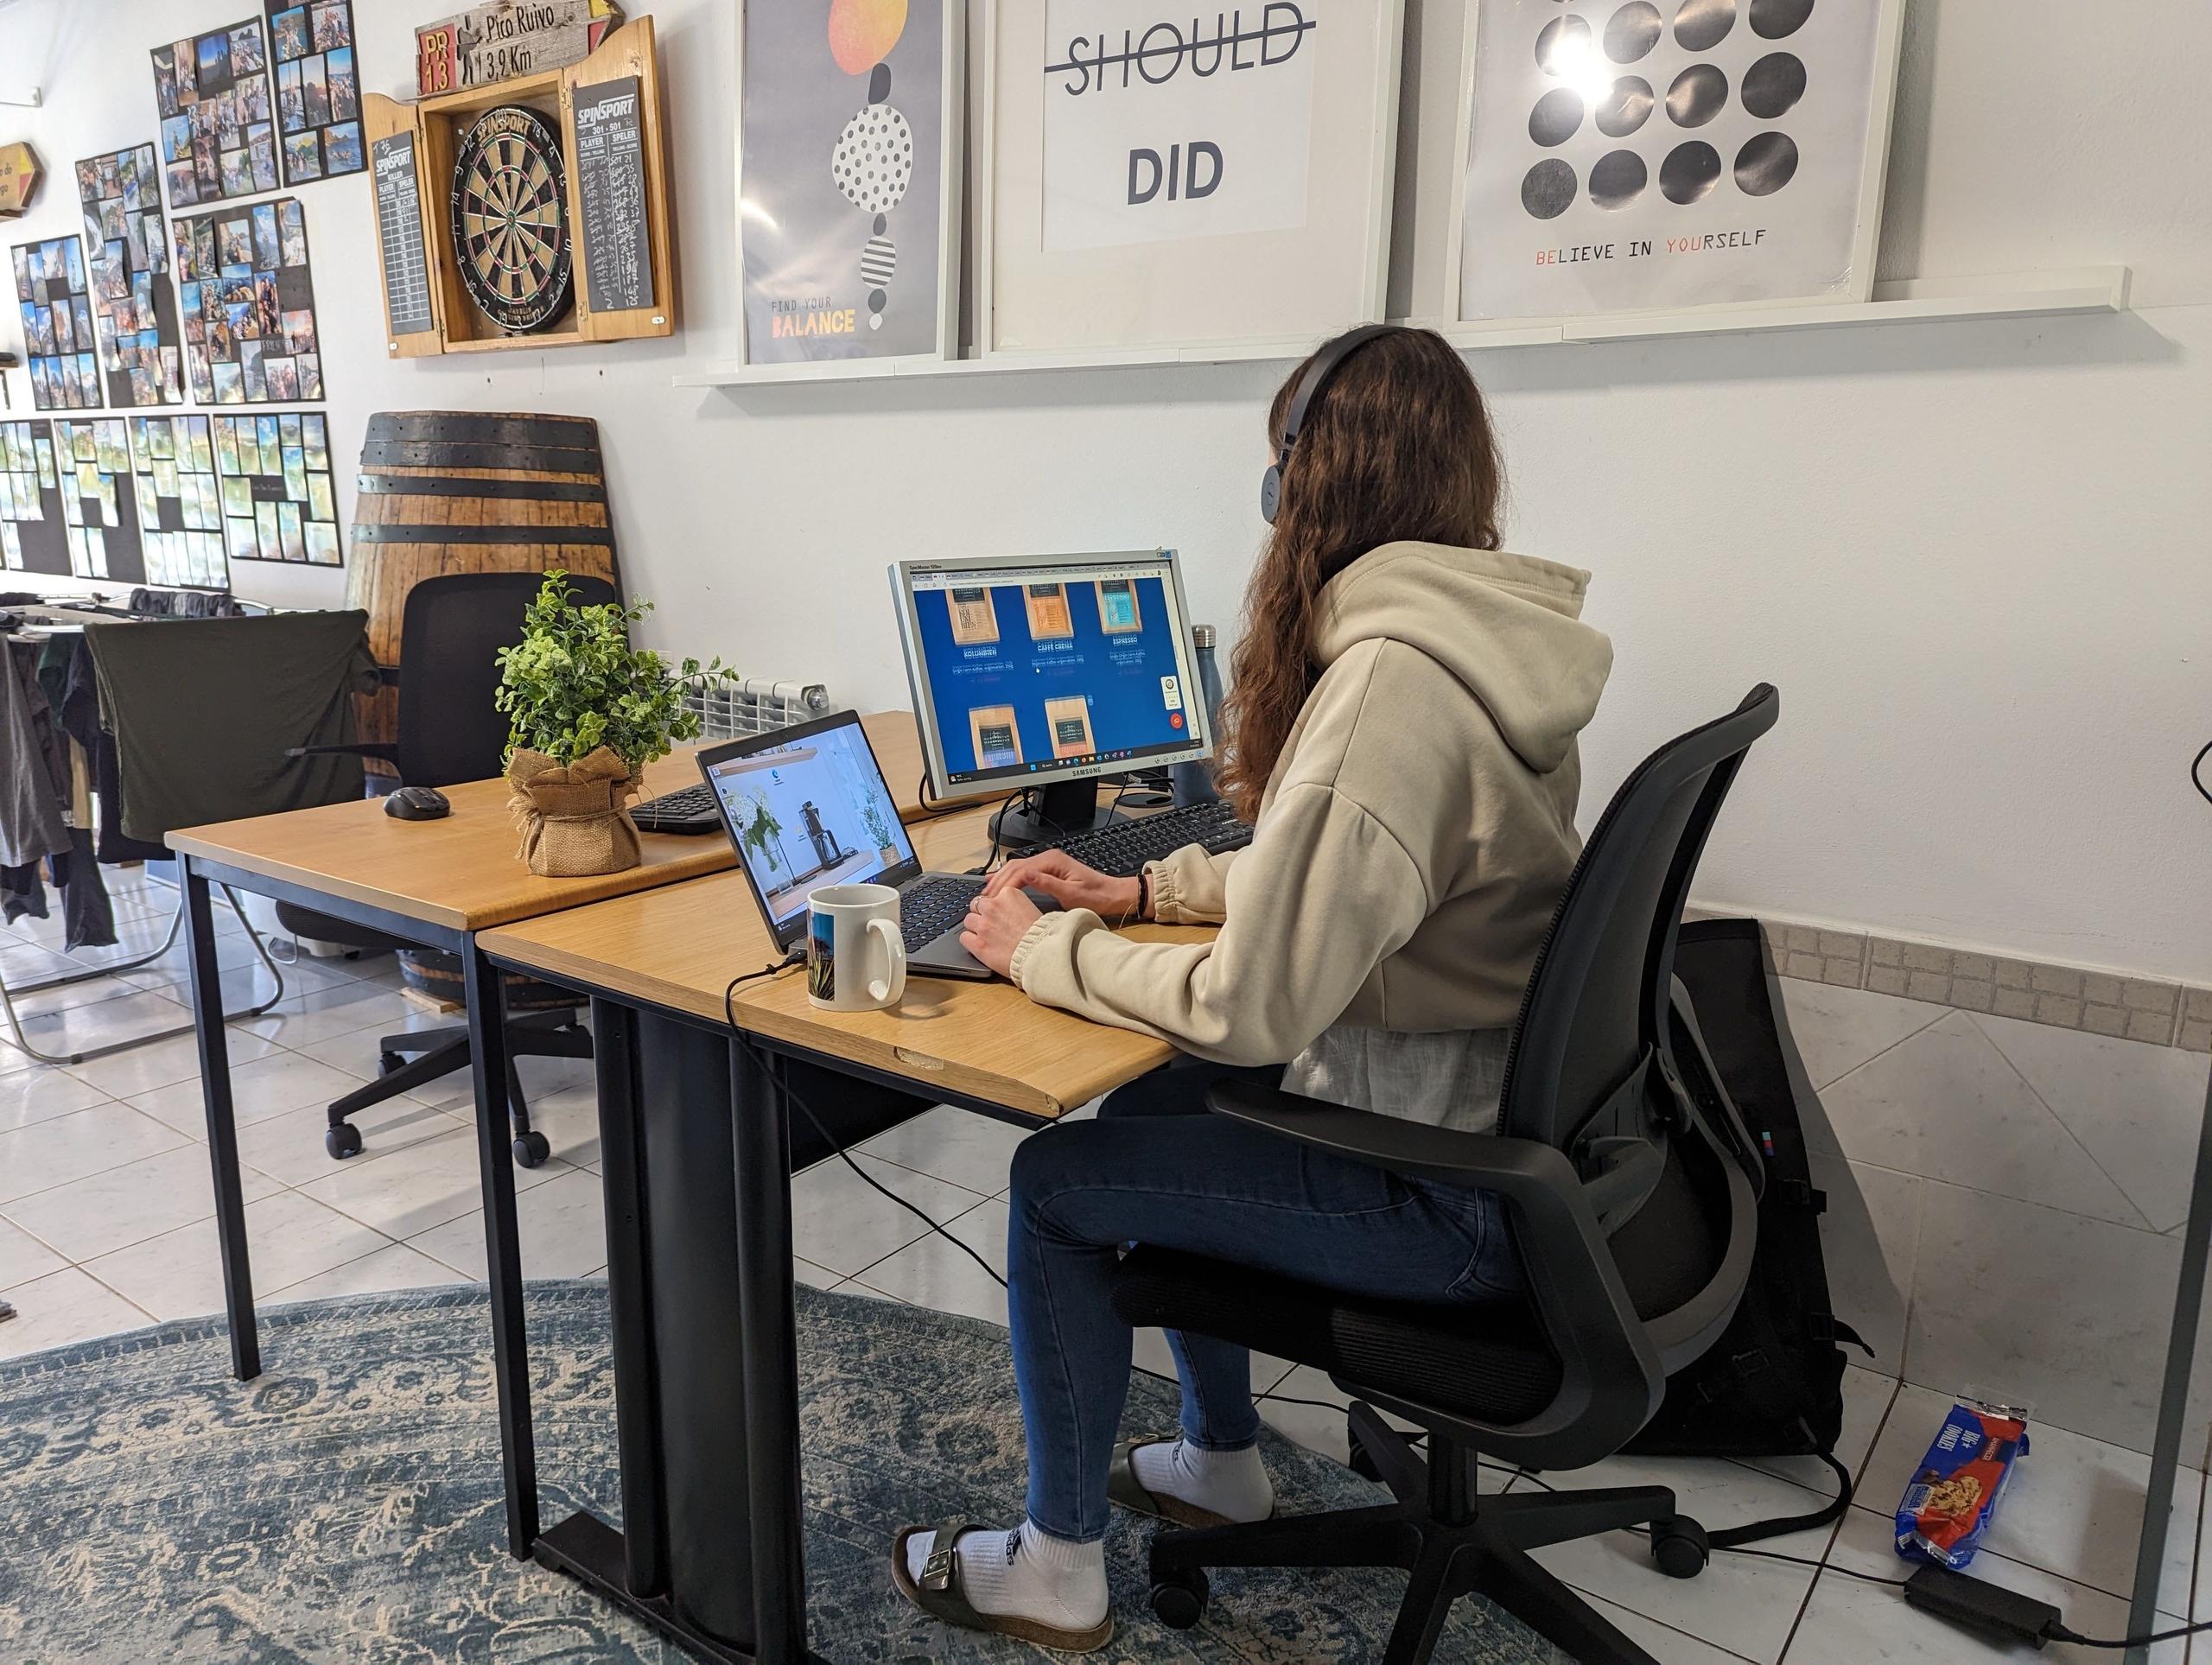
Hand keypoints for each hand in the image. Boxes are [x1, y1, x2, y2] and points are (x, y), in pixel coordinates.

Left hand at [960, 885, 1044, 977]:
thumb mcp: (1032, 908)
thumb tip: (1008, 908)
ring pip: (968, 920)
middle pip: (977, 905)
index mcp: (1008, 894)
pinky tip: (980, 945)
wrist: (1042, 954)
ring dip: (976, 927)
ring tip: (987, 936)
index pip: (992, 895)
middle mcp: (993, 906)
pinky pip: (964, 937)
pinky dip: (970, 941)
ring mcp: (984, 925)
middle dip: (982, 914)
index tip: (1000, 914)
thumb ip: (1016, 905)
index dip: (995, 906)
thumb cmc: (1043, 935)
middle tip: (992, 925)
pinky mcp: (978, 944)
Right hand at [982, 850, 1142, 918]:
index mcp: (1052, 861)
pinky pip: (1023, 870)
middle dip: (998, 882)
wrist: (1111, 894)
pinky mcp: (1048, 869)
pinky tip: (997, 881)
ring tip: (986, 893)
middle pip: (1014, 867)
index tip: (994, 899)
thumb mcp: (1072, 894)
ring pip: (1016, 867)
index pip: (1020, 871)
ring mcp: (1047, 862)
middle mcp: (1048, 858)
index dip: (1005, 885)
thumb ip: (1047, 884)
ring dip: (1000, 879)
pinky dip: (1008, 876)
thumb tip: (1025, 875)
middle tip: (984, 899)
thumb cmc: (1096, 896)